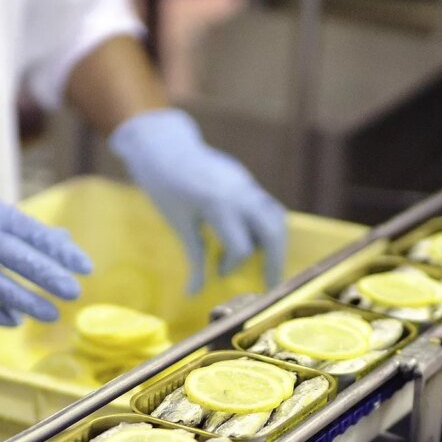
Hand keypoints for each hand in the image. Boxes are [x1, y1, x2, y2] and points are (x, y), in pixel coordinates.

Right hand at [0, 180, 90, 325]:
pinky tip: (13, 320)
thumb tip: (63, 241)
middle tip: (75, 292)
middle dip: (48, 276)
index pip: (31, 232)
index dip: (60, 252)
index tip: (86, 267)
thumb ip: (20, 228)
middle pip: (16, 258)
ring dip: (26, 301)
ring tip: (52, 314)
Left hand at [109, 109, 285, 292]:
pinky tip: (256, 242)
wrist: (164, 147)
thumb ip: (193, 259)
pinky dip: (267, 228)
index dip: (231, 266)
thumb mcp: (178, 224)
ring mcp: (246, 184)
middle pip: (272, 231)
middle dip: (275, 260)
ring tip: (269, 265)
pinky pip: (267, 207)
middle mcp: (239, 193)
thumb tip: (192, 294)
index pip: (241, 247)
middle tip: (270, 284)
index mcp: (218, 205)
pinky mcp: (246, 181)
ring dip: (276, 243)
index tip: (219, 273)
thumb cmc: (165, 186)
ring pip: (276, 217)